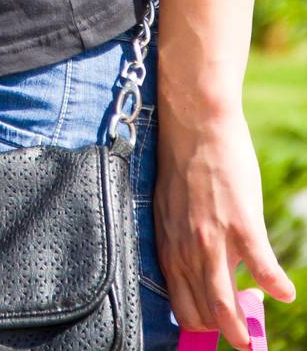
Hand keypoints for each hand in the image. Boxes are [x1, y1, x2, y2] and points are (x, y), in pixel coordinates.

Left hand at [155, 106, 295, 349]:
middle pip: (202, 313)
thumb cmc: (184, 164)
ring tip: (253, 342)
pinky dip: (275, 285)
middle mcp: (186, 250)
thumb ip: (178, 241)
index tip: (216, 331)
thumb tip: (190, 269)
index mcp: (168, 247)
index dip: (201, 325)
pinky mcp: (240, 222)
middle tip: (242, 337)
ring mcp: (213, 238)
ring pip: (223, 304)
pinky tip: (286, 292)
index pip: (181, 306)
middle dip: (223, 331)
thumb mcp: (169, 209)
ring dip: (241, 330)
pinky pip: (261, 266)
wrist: (195, 124)